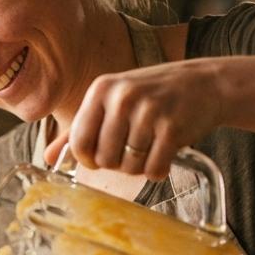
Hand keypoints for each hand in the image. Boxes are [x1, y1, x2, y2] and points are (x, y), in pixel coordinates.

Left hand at [46, 60, 223, 179]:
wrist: (205, 83)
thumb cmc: (153, 95)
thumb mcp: (113, 100)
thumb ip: (81, 128)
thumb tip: (49, 158)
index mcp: (101, 89)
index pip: (79, 141)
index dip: (88, 158)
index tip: (100, 157)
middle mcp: (122, 97)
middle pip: (104, 159)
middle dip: (118, 163)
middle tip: (133, 148)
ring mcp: (149, 112)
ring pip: (129, 167)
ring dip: (139, 167)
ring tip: (150, 147)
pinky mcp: (173, 129)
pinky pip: (154, 170)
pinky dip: (159, 170)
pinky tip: (165, 153)